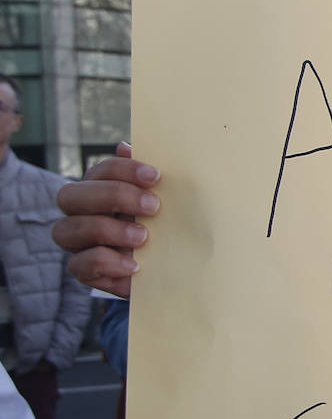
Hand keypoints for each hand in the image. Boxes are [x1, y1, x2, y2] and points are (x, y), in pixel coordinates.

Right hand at [52, 142, 159, 298]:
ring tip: (143, 237)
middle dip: (112, 197)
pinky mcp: (86, 272)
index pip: (99, 171)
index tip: (156, 177)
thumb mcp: (171, 202)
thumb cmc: (171, 228)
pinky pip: (78, 266)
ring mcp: (80, 244)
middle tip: (153, 207)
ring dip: (106, 230)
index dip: (123, 170)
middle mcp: (82, 214)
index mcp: (101, 190)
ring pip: (65, 230)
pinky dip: (106, 263)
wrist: (179, 270)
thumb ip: (151, 178)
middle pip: (69, 196)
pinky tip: (134, 264)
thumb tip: (125, 147)